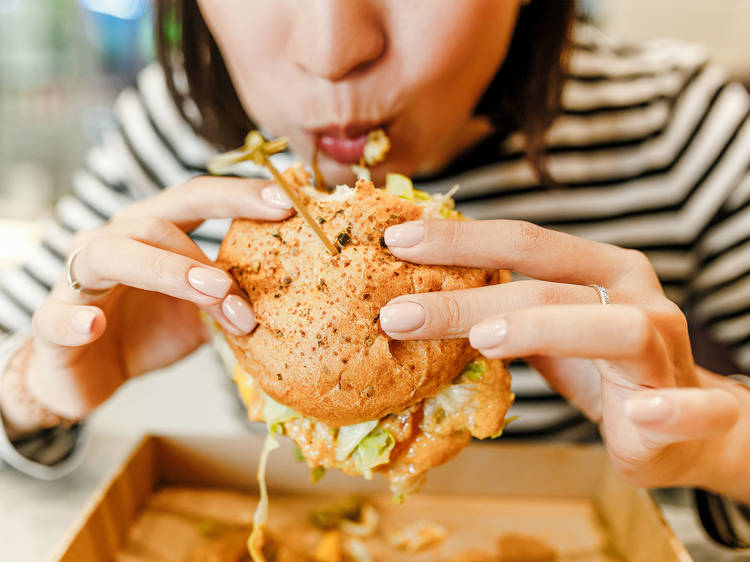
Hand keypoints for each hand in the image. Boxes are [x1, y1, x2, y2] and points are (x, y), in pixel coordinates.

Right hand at [3, 177, 292, 427]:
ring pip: (114, 255)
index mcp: (152, 232)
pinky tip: (94, 325)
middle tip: (242, 278)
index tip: (286, 203)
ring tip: (210, 294)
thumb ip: (231, 294)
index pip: (195, 199)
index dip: (238, 195)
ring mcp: (80, 279)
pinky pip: (58, 316)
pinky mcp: (52, 323)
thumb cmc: (147, 330)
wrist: (88, 374)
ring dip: (167, 272)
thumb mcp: (201, 311)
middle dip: (205, 248)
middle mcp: (114, 241)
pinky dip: (75, 319)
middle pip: (156, 220)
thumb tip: (292, 288)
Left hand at [379, 218, 741, 490]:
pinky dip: (668, 410)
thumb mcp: (546, 332)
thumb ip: (502, 312)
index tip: (396, 242)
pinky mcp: (695, 404)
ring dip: (545, 330)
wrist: (683, 423)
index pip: (524, 242)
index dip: (460, 240)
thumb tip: (416, 302)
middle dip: (467, 300)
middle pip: (547, 285)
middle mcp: (634, 295)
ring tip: (484, 343)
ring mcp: (667, 347)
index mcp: (599, 267)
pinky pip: (693, 406)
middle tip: (399, 315)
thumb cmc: (601, 366)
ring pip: (614, 328)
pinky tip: (635, 415)